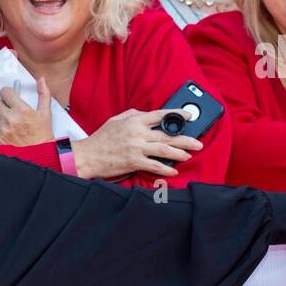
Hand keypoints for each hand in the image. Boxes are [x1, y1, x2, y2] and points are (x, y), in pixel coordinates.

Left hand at [0, 76, 52, 145]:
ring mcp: (2, 131)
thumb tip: (41, 79)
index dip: (7, 94)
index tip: (10, 98)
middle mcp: (10, 120)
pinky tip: (7, 135)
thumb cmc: (43, 136)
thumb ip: (43, 94)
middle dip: (2, 106)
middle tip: (10, 112)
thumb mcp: (46, 114)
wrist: (39, 158)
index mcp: (22, 111)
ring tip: (9, 125)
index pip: (5, 92)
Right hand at [71, 109, 202, 179]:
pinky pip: (154, 165)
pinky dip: (166, 169)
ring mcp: (136, 148)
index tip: (189, 116)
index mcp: (134, 120)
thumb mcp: (116, 120)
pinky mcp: (134, 162)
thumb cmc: (100, 139)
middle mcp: (138, 133)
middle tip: (198, 143)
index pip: (160, 115)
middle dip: (185, 139)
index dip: (177, 114)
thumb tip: (146, 114)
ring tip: (189, 155)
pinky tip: (173, 171)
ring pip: (164, 150)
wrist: (88, 156)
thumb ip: (132, 115)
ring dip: (179, 153)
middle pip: (167, 135)